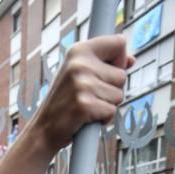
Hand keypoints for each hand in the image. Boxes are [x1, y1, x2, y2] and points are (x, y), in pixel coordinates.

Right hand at [36, 36, 131, 152]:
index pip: (119, 43)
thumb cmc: (64, 103)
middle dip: (112, 90)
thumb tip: (131, 61)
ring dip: (107, 106)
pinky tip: (86, 119)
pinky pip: (111, 112)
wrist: (43, 130)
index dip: (120, 60)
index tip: (108, 72)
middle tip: (89, 97)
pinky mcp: (85, 105)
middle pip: (122, 75)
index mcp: (79, 51)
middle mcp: (79, 64)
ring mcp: (82, 85)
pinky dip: (103, 120)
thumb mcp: (79, 74)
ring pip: (119, 95)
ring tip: (87, 107)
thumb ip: (105, 64)